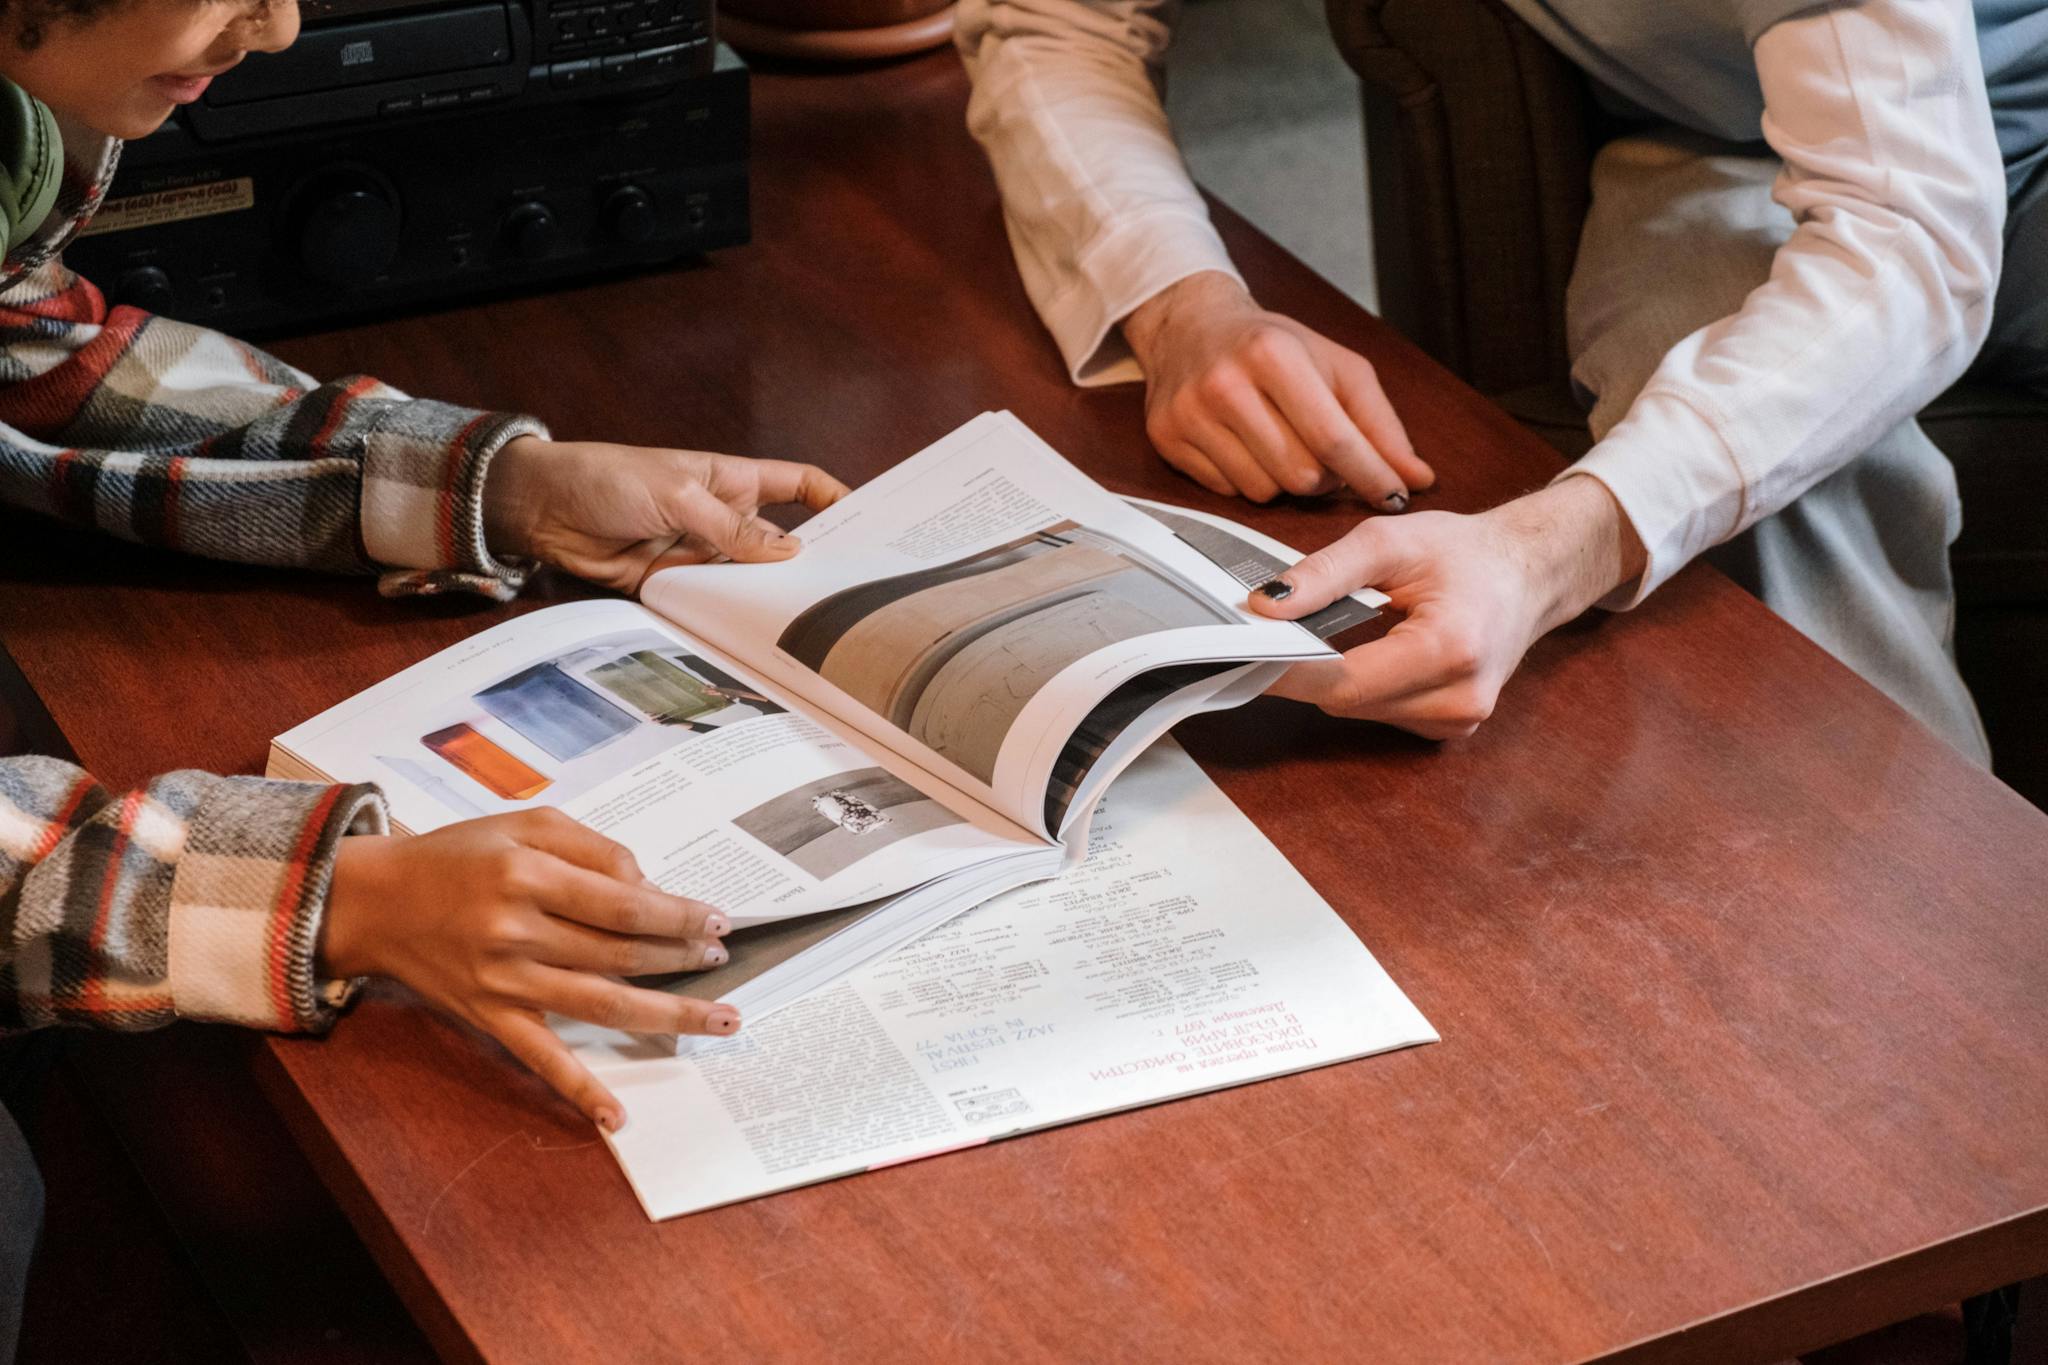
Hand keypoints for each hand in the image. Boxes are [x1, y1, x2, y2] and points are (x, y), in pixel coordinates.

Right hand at [323, 808, 735, 1130]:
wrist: (376, 901)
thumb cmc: (458, 856)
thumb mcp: (525, 824)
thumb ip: (593, 847)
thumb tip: (648, 885)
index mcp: (528, 874)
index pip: (623, 903)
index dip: (677, 915)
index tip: (716, 921)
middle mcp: (516, 930)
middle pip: (620, 953)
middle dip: (681, 958)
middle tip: (722, 959)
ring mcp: (503, 981)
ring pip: (601, 1004)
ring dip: (667, 1015)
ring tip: (719, 1018)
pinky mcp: (489, 1017)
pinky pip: (541, 1059)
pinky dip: (579, 1090)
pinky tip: (617, 1115)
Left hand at [483, 437, 850, 592]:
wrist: (542, 508)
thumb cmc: (608, 478)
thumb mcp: (678, 495)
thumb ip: (732, 528)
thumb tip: (790, 554)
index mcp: (735, 481)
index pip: (800, 486)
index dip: (835, 500)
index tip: (869, 522)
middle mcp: (725, 519)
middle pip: (782, 544)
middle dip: (809, 565)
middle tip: (845, 592)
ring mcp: (702, 553)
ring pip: (749, 581)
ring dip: (766, 599)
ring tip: (806, 623)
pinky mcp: (675, 584)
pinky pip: (711, 604)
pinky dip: (726, 619)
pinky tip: (749, 636)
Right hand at [1122, 271, 1432, 507]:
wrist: (1190, 326)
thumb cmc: (1271, 346)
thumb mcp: (1336, 367)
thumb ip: (1381, 425)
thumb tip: (1417, 478)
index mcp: (1273, 354)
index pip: (1334, 439)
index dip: (1371, 476)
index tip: (1394, 496)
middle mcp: (1225, 384)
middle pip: (1301, 475)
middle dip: (1326, 478)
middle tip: (1325, 455)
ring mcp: (1190, 414)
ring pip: (1265, 492)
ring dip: (1286, 480)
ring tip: (1283, 444)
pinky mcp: (1167, 440)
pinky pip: (1229, 493)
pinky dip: (1249, 479)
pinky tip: (1247, 447)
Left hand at [1248, 478, 1646, 737]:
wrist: (1530, 573)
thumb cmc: (1466, 553)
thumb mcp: (1390, 541)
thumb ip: (1325, 573)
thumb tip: (1265, 606)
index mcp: (1450, 649)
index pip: (1344, 682)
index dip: (1288, 670)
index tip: (1244, 651)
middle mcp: (1459, 698)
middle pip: (1345, 702)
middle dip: (1305, 669)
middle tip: (1275, 632)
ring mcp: (1459, 721)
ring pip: (1358, 712)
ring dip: (1334, 677)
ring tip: (1335, 632)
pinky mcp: (1451, 728)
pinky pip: (1380, 714)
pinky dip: (1361, 686)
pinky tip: (1371, 651)